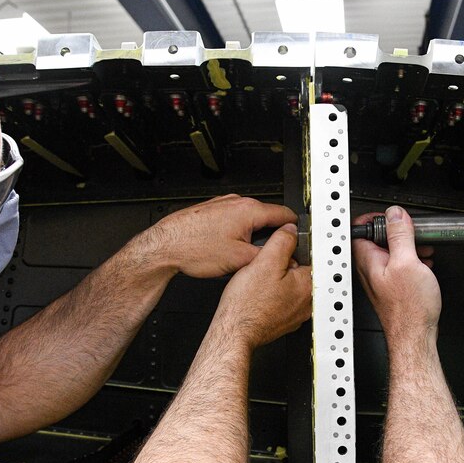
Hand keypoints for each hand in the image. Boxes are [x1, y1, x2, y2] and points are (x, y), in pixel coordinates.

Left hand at [151, 195, 297, 277]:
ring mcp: (223, 205)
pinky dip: (237, 233)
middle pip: (267, 218)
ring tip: (243, 256)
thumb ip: (268, 257)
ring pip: (249, 221)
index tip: (299, 240)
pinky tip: (227, 249)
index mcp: (250, 210)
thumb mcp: (240, 260)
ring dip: (253, 236)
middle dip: (272, 236)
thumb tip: (282, 259)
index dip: (295, 230)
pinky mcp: (212, 211)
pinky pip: (234, 221)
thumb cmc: (194, 248)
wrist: (164, 246)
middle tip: (270, 255)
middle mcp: (237, 202)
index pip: (286, 214)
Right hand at [213, 224, 311, 348]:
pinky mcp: (284, 322)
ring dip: (279, 282)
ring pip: (291, 287)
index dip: (295, 248)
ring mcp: (296, 315)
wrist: (234, 331)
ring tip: (261, 283)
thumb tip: (290, 231)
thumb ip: (282, 241)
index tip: (284, 249)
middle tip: (267, 268)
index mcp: (308, 285)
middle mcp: (307, 302)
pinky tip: (260, 296)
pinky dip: (274, 297)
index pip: (312, 257)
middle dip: (286, 266)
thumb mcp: (264, 261)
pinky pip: (283, 302)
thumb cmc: (247, 304)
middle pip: (301, 272)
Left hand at [352, 206, 440, 344]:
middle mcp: (370, 268)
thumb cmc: (409, 308)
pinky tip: (423, 264)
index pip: (361, 228)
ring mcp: (381, 278)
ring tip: (422, 248)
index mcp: (367, 259)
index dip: (377, 217)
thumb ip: (399, 235)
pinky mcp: (392, 286)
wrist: (415, 335)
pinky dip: (411, 260)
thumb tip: (395, 214)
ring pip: (391, 251)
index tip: (393, 216)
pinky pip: (398, 265)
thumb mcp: (408, 262)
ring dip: (407, 246)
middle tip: (412, 232)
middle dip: (398, 231)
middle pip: (378, 238)